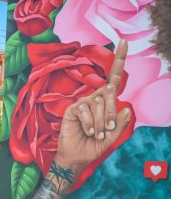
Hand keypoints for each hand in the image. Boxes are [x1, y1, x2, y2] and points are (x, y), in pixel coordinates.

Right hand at [55, 40, 130, 172]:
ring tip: (95, 134)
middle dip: (111, 115)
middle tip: (106, 131)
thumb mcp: (112, 137)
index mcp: (105, 103)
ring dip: (100, 123)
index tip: (124, 41)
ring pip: (99, 103)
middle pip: (110, 95)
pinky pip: (85, 110)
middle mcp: (94, 99)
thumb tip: (127, 108)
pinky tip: (87, 131)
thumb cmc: (94, 146)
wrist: (76, 157)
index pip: (113, 79)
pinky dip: (89, 123)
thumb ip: (120, 124)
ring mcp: (82, 103)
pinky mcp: (72, 109)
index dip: (119, 60)